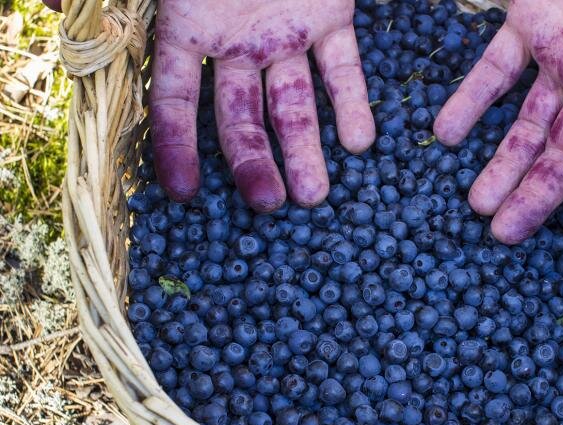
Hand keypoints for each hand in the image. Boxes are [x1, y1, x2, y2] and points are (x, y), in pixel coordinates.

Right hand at [151, 0, 373, 210]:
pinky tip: (359, 143)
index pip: (176, 98)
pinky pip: (342, 68)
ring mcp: (286, 33)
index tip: (183, 193)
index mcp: (191, 28)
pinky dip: (352, 104)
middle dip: (253, 162)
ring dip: (305, 149)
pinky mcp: (330, 16)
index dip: (177, 145)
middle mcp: (238, 42)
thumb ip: (176, 15)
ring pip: (293, 103)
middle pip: (243, 116)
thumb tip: (139, 60)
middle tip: (269, 204)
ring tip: (313, 195)